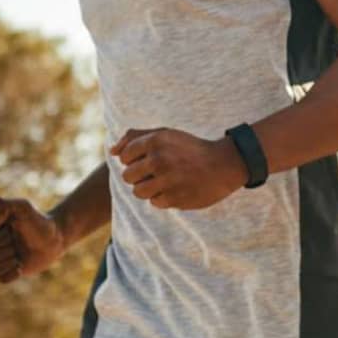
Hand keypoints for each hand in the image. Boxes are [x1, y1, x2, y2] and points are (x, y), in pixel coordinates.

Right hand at [0, 197, 66, 283]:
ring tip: (18, 253)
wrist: (54, 238)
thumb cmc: (39, 221)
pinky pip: (1, 279)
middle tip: (16, 243)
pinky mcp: (5, 271)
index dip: (1, 238)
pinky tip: (21, 265)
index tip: (11, 230)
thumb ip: (8, 204)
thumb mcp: (25, 208)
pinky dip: (13, 273)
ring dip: (9, 261)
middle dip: (7, 249)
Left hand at [111, 128, 247, 210]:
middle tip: (159, 172)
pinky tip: (178, 189)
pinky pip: (155, 202)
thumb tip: (111, 151)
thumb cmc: (190, 148)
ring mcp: (167, 180)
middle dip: (139, 175)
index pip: (124, 156)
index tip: (152, 159)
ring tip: (166, 182)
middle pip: (127, 176)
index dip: (135, 159)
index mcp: (155, 141)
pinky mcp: (175, 198)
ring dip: (149, 189)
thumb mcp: (165, 134)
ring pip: (138, 192)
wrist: (225, 164)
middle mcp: (159, 159)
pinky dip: (164, 198)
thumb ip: (136, 137)